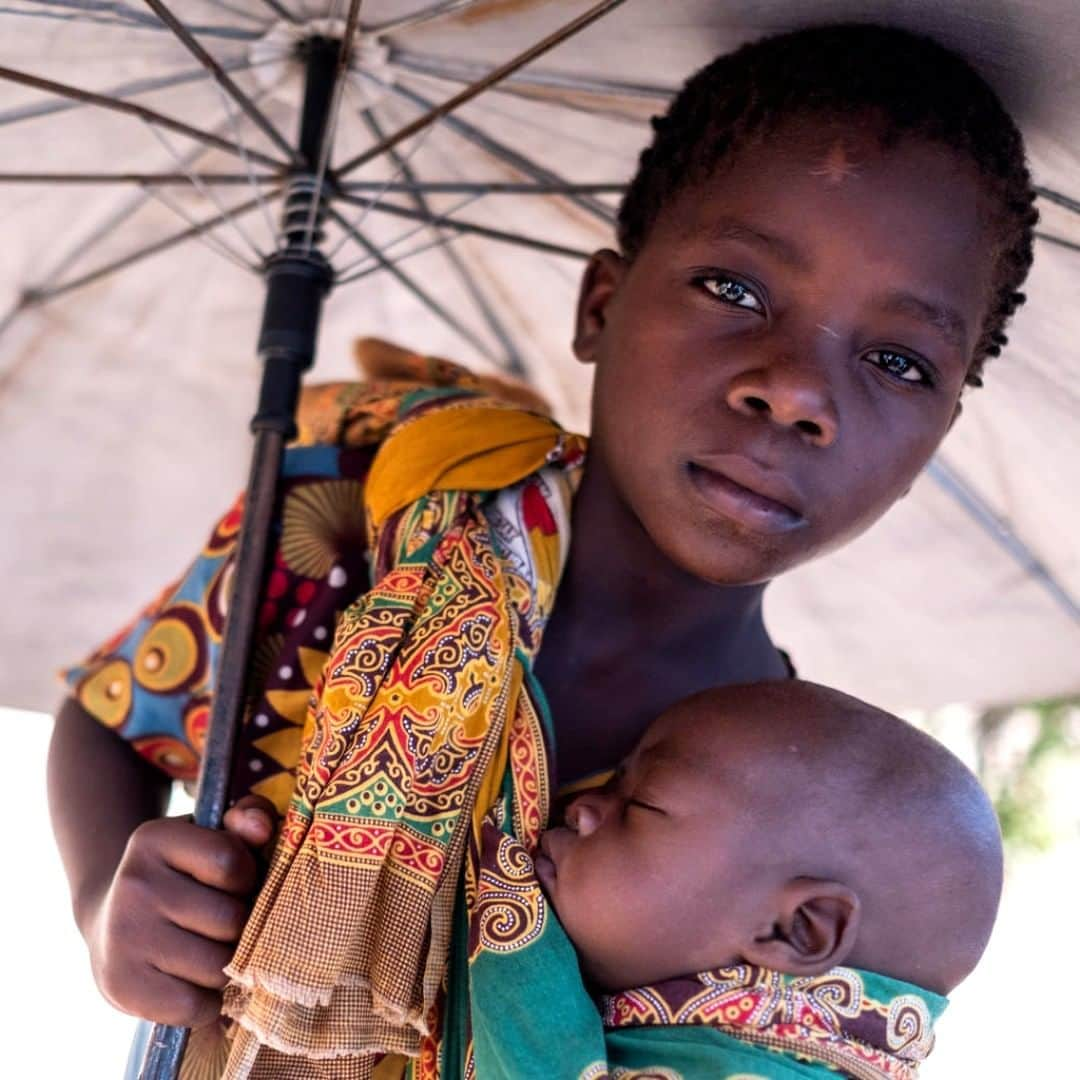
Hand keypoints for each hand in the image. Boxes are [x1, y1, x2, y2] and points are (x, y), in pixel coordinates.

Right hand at [86, 795, 277, 1027]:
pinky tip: (196, 984)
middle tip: (228, 925)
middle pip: (228, 920)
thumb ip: (249, 818)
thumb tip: (262, 828)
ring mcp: (123, 936)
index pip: (230, 861)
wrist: (111, 921)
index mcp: (156, 839)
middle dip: (242, 926)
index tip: (236, 883)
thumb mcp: (211, 835)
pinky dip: (207, 1003)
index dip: (247, 877)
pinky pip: (193, 1006)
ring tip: (214, 953)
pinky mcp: (120, 985)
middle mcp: (134, 884)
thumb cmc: (183, 875)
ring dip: (227, 967)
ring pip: (216, 966)